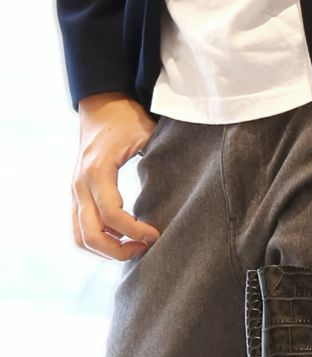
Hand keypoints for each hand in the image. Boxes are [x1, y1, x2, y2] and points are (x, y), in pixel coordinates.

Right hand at [71, 91, 160, 259]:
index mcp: (98, 171)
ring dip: (108, 250)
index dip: (136, 232)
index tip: (157, 235)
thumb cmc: (127, 119)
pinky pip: (80, 229)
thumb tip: (191, 182)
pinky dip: (101, 241)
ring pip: (81, 238)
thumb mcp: (147, 134)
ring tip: (137, 246)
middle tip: (148, 246)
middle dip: (119, 251)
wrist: (101, 105)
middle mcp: (80, 185)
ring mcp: (75, 192)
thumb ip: (162, 158)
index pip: (112, 215)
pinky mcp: (77, 196)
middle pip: (91, 235)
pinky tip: (126, 239)